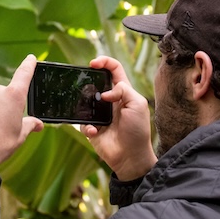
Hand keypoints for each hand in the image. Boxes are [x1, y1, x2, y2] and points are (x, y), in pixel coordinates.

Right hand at [81, 55, 155, 179]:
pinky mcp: (91, 127)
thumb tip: (104, 93)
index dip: (104, 62)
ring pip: (84, 100)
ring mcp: (99, 114)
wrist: (131, 157)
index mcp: (123, 92)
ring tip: (92, 112)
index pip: (114, 69)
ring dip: (84, 104)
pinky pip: (81, 122)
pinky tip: (94, 131)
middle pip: (95, 82)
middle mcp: (110, 101)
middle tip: (83, 80)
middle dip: (88, 79)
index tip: (94, 63)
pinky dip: (87, 126)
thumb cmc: (138, 131)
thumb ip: (123, 90)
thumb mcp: (138, 104)